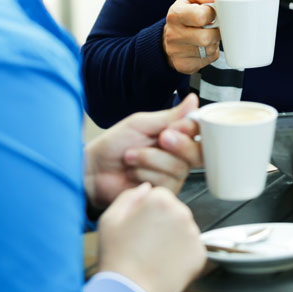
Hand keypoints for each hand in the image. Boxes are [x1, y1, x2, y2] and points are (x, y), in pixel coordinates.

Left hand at [84, 94, 201, 208]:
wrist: (93, 170)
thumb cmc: (114, 145)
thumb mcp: (141, 124)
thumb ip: (170, 115)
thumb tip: (193, 100)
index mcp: (176, 135)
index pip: (200, 132)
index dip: (192, 130)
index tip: (177, 127)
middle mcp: (179, 156)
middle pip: (197, 152)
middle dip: (178, 145)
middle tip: (160, 139)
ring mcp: (173, 175)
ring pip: (180, 167)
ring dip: (151, 159)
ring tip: (131, 156)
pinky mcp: (164, 192)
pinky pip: (167, 182)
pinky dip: (145, 173)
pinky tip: (133, 172)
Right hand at [97, 183, 205, 291]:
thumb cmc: (118, 258)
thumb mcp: (110, 220)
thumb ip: (129, 197)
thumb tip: (146, 188)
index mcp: (161, 201)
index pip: (159, 196)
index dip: (146, 211)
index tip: (140, 225)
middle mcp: (182, 213)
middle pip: (174, 211)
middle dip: (162, 223)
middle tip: (144, 243)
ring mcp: (194, 233)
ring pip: (183, 230)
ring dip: (173, 238)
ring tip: (153, 255)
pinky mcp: (200, 254)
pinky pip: (191, 249)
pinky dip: (181, 255)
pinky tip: (164, 264)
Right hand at [163, 0, 219, 73]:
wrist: (169, 39)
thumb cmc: (185, 16)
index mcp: (175, 15)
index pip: (202, 16)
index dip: (212, 14)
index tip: (211, 13)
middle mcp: (173, 35)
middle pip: (206, 37)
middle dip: (216, 32)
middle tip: (214, 27)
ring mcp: (177, 52)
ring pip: (209, 50)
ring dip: (214, 43)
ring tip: (208, 36)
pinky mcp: (184, 65)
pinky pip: (208, 60)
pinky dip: (211, 54)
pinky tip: (204, 48)